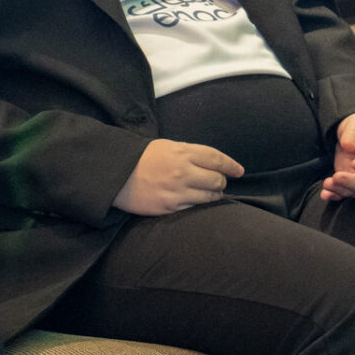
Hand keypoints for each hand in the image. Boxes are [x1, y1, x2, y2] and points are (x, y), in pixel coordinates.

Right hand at [114, 138, 244, 214]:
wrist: (115, 174)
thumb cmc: (141, 157)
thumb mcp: (166, 146)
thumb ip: (189, 153)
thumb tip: (211, 163)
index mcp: (182, 152)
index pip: (216, 159)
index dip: (231, 165)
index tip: (239, 171)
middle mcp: (183, 172)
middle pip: (216, 180)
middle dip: (221, 181)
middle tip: (218, 182)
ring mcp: (176, 192)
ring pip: (209, 197)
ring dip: (214, 195)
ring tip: (210, 193)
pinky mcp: (169, 207)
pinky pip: (193, 208)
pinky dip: (198, 205)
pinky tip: (195, 201)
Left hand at [319, 114, 354, 200]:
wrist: (354, 135)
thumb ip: (354, 132)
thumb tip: (348, 146)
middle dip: (353, 184)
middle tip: (337, 177)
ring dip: (341, 190)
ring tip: (327, 183)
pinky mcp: (350, 183)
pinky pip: (345, 193)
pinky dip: (335, 196)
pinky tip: (325, 194)